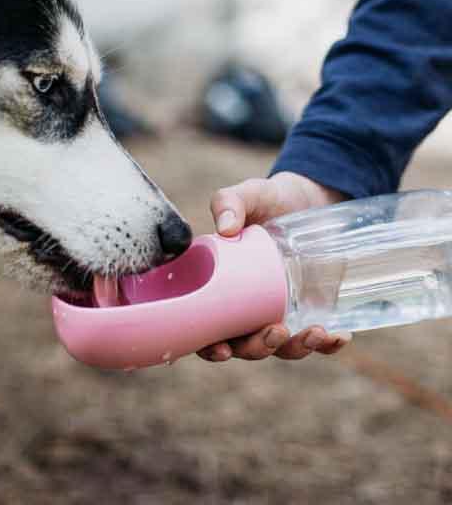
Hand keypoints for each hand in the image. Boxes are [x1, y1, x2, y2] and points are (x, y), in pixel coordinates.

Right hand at [198, 172, 351, 361]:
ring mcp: (280, 311)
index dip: (209, 346)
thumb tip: (227, 228)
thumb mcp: (249, 194)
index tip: (221, 348)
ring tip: (312, 331)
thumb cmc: (270, 198)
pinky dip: (328, 344)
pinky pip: (318, 339)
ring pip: (282, 348)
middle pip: (245, 345)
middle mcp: (247, 306)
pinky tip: (338, 335)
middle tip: (274, 331)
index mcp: (221, 286)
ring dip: (294, 349)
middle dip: (258, 348)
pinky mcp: (312, 310)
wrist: (311, 197)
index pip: (207, 327)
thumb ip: (229, 201)